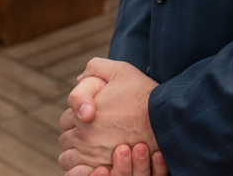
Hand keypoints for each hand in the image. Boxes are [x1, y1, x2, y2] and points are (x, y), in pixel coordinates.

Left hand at [59, 59, 158, 173]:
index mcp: (83, 114)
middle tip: (93, 130)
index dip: (77, 115)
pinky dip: (84, 170)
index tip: (91, 114)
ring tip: (91, 148)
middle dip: (75, 135)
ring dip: (76, 154)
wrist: (167, 121)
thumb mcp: (121, 70)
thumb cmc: (144, 95)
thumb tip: (78, 78)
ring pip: (69, 160)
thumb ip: (95, 68)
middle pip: (66, 141)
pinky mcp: (107, 169)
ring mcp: (94, 157)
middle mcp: (85, 138)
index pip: (65, 120)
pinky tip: (96, 162)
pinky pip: (83, 175)